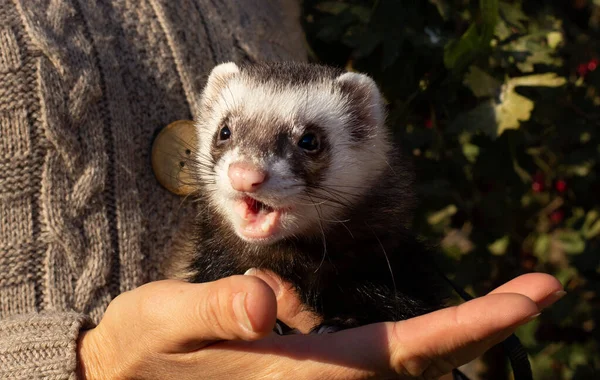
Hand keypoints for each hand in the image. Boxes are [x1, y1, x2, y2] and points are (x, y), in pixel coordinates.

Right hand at [77, 272, 563, 378]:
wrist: (121, 375)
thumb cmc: (142, 352)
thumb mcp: (167, 322)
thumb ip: (217, 312)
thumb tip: (266, 304)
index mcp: (301, 371)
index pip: (406, 350)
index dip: (470, 327)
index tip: (530, 298)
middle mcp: (320, 378)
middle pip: (423, 360)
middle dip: (483, 328)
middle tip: (539, 290)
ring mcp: (315, 375)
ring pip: (405, 360)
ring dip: (458, 333)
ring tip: (508, 302)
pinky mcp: (303, 364)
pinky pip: (374, 355)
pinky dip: (417, 338)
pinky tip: (434, 327)